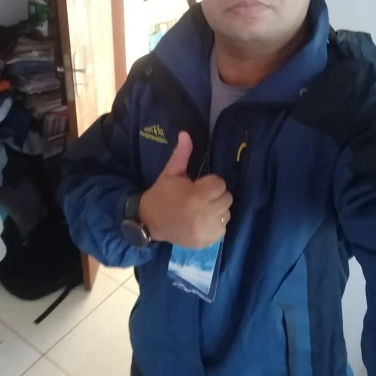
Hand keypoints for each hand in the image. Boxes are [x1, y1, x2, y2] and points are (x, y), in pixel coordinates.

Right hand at [139, 131, 231, 248]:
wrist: (148, 223)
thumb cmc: (162, 195)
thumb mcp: (171, 173)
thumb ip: (182, 154)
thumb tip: (185, 133)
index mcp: (196, 196)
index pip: (220, 183)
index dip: (209, 183)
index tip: (197, 186)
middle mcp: (204, 214)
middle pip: (227, 198)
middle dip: (215, 195)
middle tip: (200, 197)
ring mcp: (206, 230)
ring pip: (226, 214)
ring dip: (217, 210)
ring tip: (201, 209)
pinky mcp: (206, 242)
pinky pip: (222, 229)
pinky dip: (215, 225)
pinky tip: (202, 221)